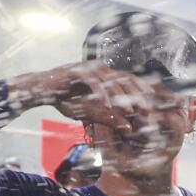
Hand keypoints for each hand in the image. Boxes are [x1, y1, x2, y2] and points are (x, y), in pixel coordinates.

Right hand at [17, 62, 155, 131]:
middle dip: (137, 95)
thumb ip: (109, 118)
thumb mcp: (90, 112)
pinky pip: (93, 81)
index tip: (153, 106)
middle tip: (146, 110)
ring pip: (111, 79)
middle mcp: (100, 68)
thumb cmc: (66, 99)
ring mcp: (89, 67)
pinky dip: (101, 93)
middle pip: (125, 78)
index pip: (129, 81)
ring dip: (122, 95)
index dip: (142, 92)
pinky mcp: (77, 70)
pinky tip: (107, 105)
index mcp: (106, 75)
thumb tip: (129, 128)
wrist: (42, 91)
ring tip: (131, 109)